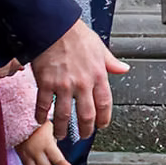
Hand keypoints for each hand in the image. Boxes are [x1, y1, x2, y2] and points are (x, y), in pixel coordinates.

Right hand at [16, 122, 70, 164]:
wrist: (16, 119)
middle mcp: (35, 151)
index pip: (56, 157)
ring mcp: (27, 155)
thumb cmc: (35, 121)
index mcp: (45, 142)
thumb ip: (53, 141)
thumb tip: (57, 151)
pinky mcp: (21, 156)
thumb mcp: (49, 127)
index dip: (63, 164)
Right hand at [30, 19, 128, 140]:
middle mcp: (83, 83)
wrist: (55, 27)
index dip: (104, 118)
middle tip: (83, 137)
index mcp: (98, 75)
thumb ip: (111, 62)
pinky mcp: (46, 83)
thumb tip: (124, 69)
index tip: (101, 126)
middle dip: (85, 130)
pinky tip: (41, 121)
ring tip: (61, 136)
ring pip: (64, 116)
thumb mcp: (100, 48)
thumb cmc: (77, 35)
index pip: (105, 104)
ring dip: (62, 130)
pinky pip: (44, 106)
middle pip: (86, 115)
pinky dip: (41, 116)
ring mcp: (64, 85)